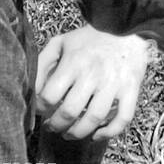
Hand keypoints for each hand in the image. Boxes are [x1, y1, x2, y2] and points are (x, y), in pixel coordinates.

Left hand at [34, 25, 155, 141]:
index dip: (40, 108)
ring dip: (78, 133)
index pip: (50, 95)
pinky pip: (122, 118)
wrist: (126, 28)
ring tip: (69, 134)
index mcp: (73, 63)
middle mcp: (93, 75)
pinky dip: (109, 132)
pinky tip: (96, 135)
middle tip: (52, 127)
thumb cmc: (89, 40)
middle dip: (56, 125)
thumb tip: (32, 89)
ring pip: (94, 119)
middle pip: (70, 111)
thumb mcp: (61, 43)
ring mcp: (114, 84)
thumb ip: (42, 63)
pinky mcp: (131, 90)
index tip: (40, 110)